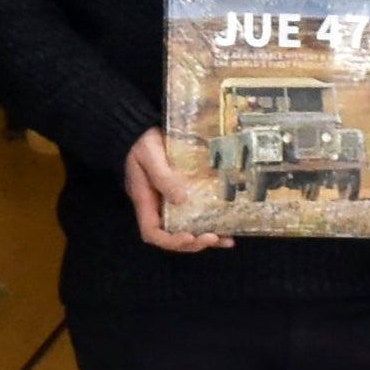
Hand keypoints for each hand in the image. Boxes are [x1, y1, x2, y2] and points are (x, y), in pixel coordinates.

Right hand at [124, 130, 226, 254]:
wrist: (143, 128)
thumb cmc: (142, 141)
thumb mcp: (150, 156)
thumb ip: (163, 176)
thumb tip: (181, 199)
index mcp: (145, 200)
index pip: (152, 232)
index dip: (170, 240)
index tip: (189, 236)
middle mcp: (157, 206)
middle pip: (172, 235)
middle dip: (192, 242)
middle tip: (213, 238)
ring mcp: (170, 201)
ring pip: (186, 228)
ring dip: (205, 237)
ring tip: (226, 240)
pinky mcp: (183, 193)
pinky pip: (196, 212)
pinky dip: (211, 222)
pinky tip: (227, 226)